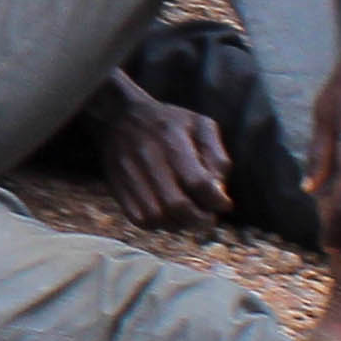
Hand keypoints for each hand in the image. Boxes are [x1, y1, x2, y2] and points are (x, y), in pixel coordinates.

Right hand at [92, 82, 233, 233]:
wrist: (121, 115)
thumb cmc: (169, 122)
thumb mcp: (200, 125)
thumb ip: (216, 156)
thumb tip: (220, 191)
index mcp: (172, 138)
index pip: (198, 182)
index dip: (216, 200)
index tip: (223, 204)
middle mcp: (148, 157)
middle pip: (177, 205)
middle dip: (200, 219)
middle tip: (208, 218)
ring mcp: (129, 173)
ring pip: (157, 217)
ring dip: (179, 225)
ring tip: (189, 218)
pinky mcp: (117, 186)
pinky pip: (138, 219)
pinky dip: (158, 225)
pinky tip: (168, 216)